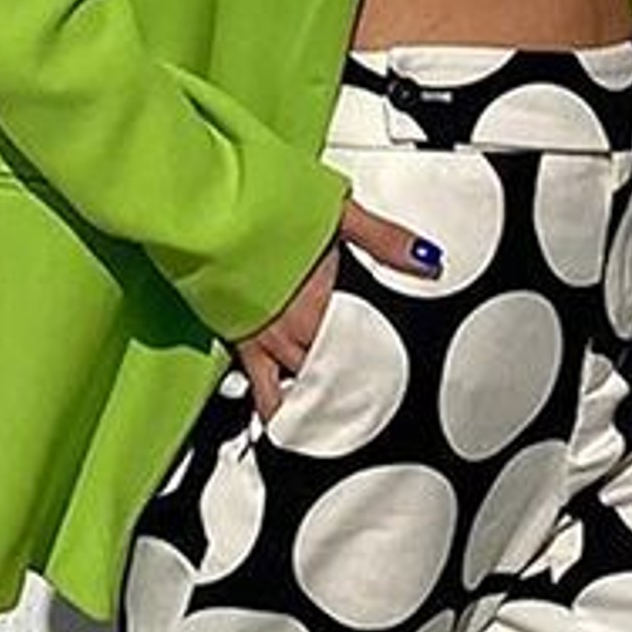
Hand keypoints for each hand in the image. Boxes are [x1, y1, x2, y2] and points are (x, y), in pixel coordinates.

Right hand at [232, 195, 442, 423]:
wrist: (205, 203)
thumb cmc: (264, 205)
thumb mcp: (338, 212)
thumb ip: (384, 240)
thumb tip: (426, 261)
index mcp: (321, 305)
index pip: (359, 352)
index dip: (379, 371)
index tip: (394, 388)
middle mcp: (292, 331)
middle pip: (330, 375)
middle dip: (351, 392)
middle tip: (371, 413)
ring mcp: (263, 339)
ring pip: (298, 389)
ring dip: (318, 406)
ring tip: (337, 428)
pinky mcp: (239, 340)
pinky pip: (260, 388)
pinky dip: (275, 407)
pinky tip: (285, 421)